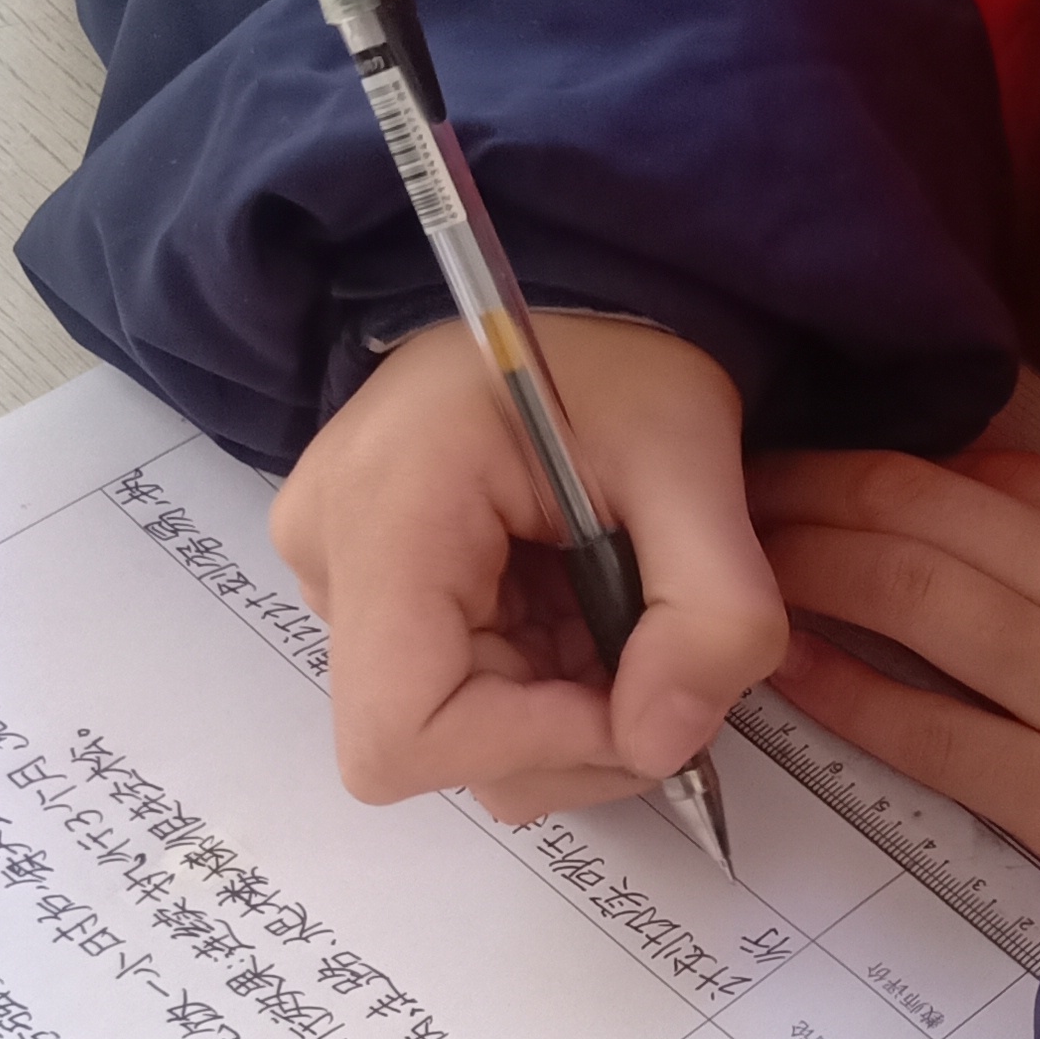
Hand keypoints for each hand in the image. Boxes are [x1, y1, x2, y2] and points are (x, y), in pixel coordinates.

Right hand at [272, 316, 784, 819]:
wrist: (566, 290)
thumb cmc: (616, 353)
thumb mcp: (694, 458)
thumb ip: (709, 609)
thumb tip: (664, 744)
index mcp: (385, 515)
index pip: (403, 733)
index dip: (531, 748)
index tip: (635, 703)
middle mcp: (330, 558)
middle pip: (436, 746)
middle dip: (571, 732)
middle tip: (656, 654)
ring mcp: (339, 578)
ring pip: (455, 735)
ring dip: (564, 712)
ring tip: (617, 614)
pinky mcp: (369, 590)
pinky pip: (458, 693)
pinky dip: (543, 685)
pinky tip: (581, 608)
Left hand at [745, 444, 1039, 878]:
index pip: (1023, 478)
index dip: (923, 463)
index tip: (851, 453)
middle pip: (942, 512)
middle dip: (833, 486)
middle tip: (745, 470)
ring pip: (919, 594)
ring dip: (816, 560)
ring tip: (735, 543)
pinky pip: (936, 732)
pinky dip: (851, 690)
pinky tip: (783, 665)